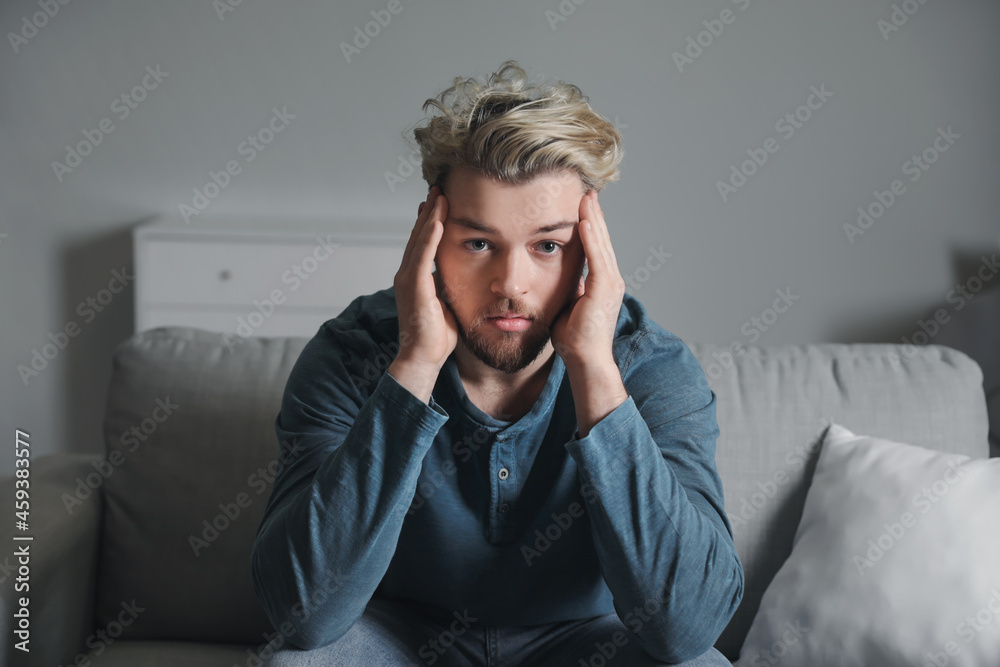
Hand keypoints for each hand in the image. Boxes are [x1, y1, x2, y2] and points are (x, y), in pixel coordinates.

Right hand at [393, 185, 458, 369]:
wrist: (424, 357)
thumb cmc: (436, 335)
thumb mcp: (445, 302)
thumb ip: (446, 285)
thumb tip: (458, 273)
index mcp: (415, 277)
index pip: (423, 242)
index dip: (431, 221)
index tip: (440, 202)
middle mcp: (407, 274)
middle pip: (419, 235)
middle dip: (429, 211)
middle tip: (439, 187)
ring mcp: (408, 279)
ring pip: (419, 240)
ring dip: (430, 216)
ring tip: (439, 195)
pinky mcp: (413, 286)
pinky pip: (421, 256)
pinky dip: (429, 237)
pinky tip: (437, 220)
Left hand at [550, 190, 625, 366]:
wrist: (584, 360)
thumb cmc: (574, 339)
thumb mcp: (569, 305)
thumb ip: (569, 288)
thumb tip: (563, 278)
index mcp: (602, 283)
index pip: (596, 247)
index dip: (590, 226)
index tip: (581, 206)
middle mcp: (610, 280)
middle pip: (601, 240)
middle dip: (593, 214)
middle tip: (586, 190)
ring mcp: (610, 284)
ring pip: (601, 244)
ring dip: (593, 219)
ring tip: (586, 197)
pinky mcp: (604, 289)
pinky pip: (597, 257)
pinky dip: (591, 238)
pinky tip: (584, 220)